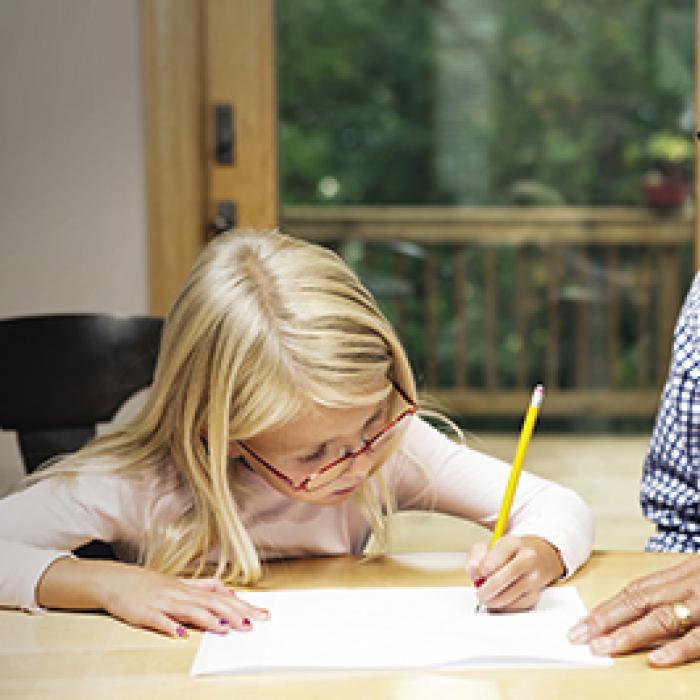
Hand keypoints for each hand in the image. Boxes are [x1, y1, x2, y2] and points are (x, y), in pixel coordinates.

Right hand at [38, 558, 269, 637]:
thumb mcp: (181, 584)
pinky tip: (180, 635)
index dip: (244, 606)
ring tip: (225, 629)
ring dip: (208, 620)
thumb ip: (205, 588)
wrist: (118, 580)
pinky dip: (170, 627)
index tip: (263, 614)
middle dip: (233, 614)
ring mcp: (164, 603)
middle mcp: (182, 594)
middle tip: (253, 625)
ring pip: (190, 610)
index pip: (223, 598)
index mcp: (191, 589)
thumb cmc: (152, 585)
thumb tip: (229, 592)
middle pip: (213, 603)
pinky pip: (159, 621)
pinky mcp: (146, 613)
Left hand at [466, 535, 564, 610]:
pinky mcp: (537, 592)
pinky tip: (499, 602)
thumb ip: (477, 556)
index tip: (479, 575)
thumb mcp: (491, 546)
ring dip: (495, 600)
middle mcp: (527, 558)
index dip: (485, 568)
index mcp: (513, 543)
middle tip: (479, 594)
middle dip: (487, 589)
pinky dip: (506, 606)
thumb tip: (473, 571)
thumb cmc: (511, 552)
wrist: (540, 556)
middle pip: (504, 577)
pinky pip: (519, 604)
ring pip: (511, 594)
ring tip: (487, 599)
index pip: (497, 556)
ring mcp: (535, 576)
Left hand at [568, 557, 699, 666]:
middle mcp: (685, 588)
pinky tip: (654, 659)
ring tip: (603, 647)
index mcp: (677, 576)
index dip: (606, 608)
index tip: (582, 624)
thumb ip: (672, 590)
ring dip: (629, 634)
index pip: (634, 592)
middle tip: (579, 636)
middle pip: (638, 602)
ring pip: (661, 618)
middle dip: (605, 620)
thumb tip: (640, 607)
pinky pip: (697, 638)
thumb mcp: (696, 575)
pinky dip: (676, 649)